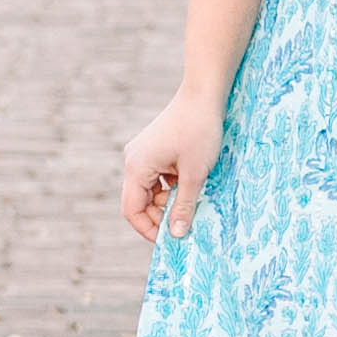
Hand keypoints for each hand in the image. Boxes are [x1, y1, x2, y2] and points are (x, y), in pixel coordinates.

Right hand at [123, 93, 221, 244]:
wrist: (204, 95)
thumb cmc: (200, 132)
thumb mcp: (195, 174)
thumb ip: (184, 206)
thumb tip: (176, 235)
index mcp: (136, 168)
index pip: (132, 211)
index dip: (149, 229)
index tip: (169, 241)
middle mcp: (133, 161)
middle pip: (139, 201)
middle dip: (160, 215)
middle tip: (184, 223)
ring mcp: (142, 154)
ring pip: (149, 190)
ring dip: (167, 200)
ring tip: (191, 199)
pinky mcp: (153, 149)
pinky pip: (156, 177)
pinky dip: (170, 186)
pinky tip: (189, 184)